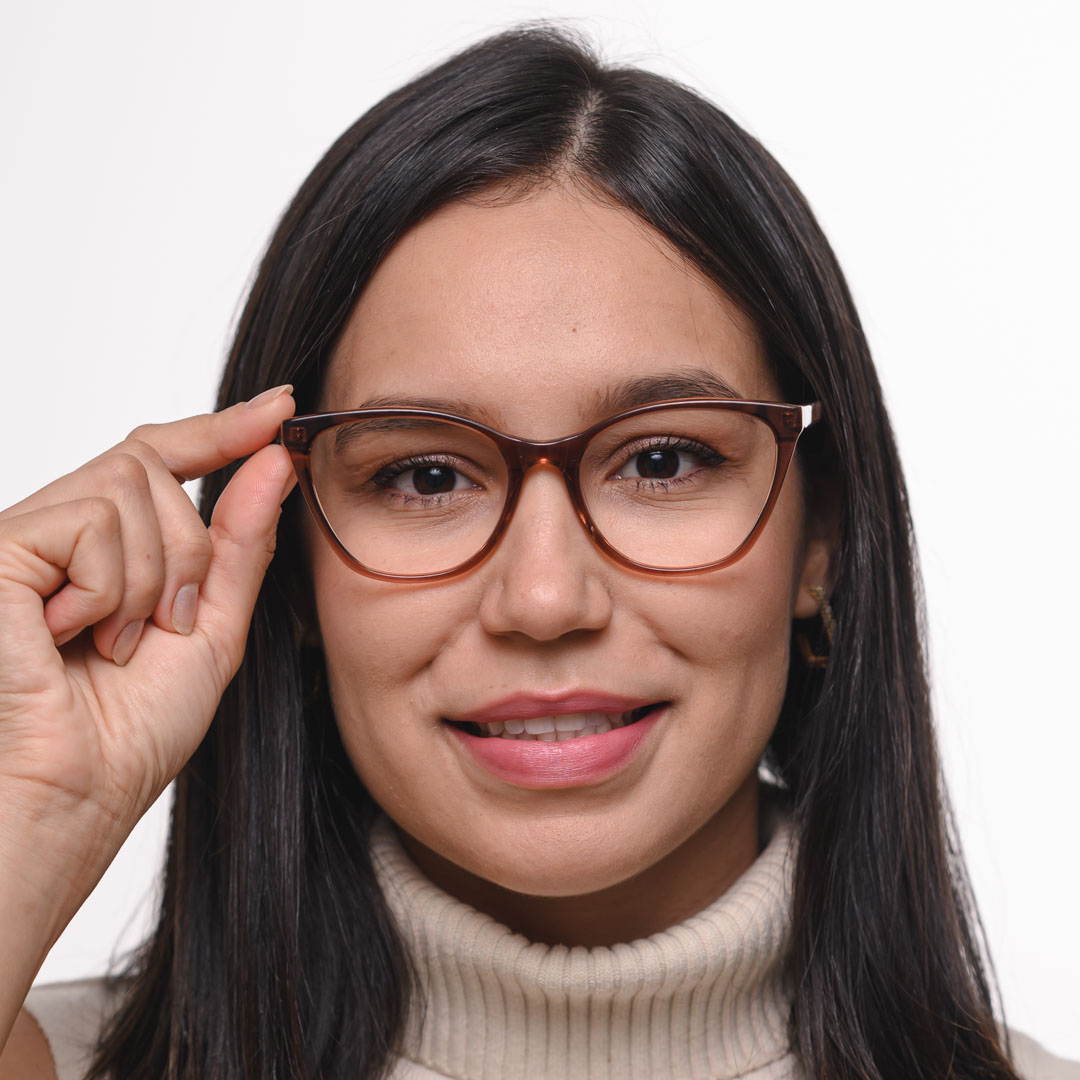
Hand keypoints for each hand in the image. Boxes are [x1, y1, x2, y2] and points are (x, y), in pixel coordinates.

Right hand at [0, 386, 295, 902]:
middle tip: (171, 623)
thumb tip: (274, 460)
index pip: (160, 457)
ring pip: (127, 484)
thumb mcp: (213, 626)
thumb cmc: (133, 729)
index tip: (279, 408)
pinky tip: (76, 635)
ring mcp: (24, 536)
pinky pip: (88, 520)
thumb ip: (241, 543)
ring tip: (119, 642)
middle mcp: (60, 531)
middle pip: (151, 464)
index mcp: (107, 548)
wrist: (78, 794)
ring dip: (155, 576)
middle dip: (190, 547)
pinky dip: (110, 586)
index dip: (221, 429)